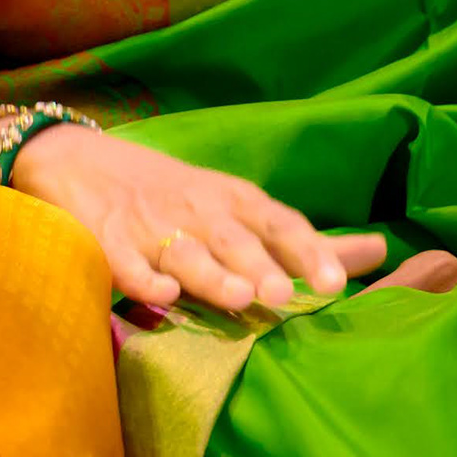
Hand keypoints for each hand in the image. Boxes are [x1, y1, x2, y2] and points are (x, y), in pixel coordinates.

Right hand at [7, 126, 383, 313]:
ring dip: (210, 271)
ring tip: (236, 295)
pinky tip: (158, 293)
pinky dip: (140, 276)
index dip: (307, 250)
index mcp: (232, 200)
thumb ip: (304, 240)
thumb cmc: (174, 195)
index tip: (336, 282)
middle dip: (258, 262)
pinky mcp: (105, 239)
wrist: (76, 161)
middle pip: (233, 236)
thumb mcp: (238, 208)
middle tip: (282, 293)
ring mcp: (148, 224)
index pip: (278, 222)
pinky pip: (124, 261)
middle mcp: (195, 208)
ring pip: (184, 249)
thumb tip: (380, 253)